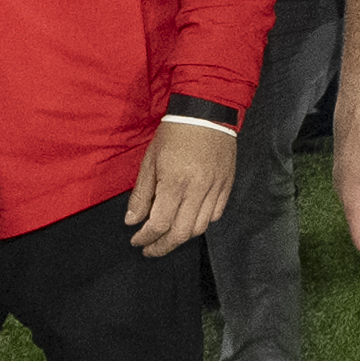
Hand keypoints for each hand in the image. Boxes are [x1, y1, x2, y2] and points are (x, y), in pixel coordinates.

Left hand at [124, 118, 236, 255]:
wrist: (207, 112)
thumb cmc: (174, 133)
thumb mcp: (150, 160)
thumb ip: (142, 194)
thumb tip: (132, 221)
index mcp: (174, 182)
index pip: (159, 223)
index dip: (146, 238)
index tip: (137, 240)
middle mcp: (197, 189)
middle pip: (181, 233)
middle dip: (163, 246)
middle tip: (150, 249)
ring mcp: (215, 188)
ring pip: (200, 227)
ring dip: (182, 237)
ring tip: (169, 236)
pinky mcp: (227, 185)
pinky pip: (216, 214)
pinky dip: (202, 222)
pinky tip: (190, 219)